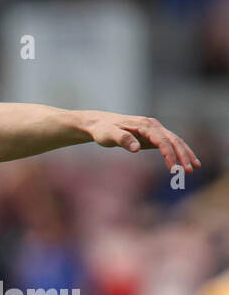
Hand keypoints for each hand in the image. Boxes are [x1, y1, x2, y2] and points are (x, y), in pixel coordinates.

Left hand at [81, 111, 200, 171]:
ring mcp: (155, 130)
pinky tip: (184, 162)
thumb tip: (136, 148)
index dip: (168, 154)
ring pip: (175, 141)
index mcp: (145, 125)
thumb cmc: (103, 130)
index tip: (172, 168)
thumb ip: (122, 140)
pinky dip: (178, 152)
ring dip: (185, 154)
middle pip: (173, 140)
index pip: (161, 140)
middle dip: (183, 155)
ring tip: (194, 167)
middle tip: (189, 171)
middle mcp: (153, 125)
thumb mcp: (108, 135)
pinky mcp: (153, 136)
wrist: (101, 124)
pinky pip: (169, 143)